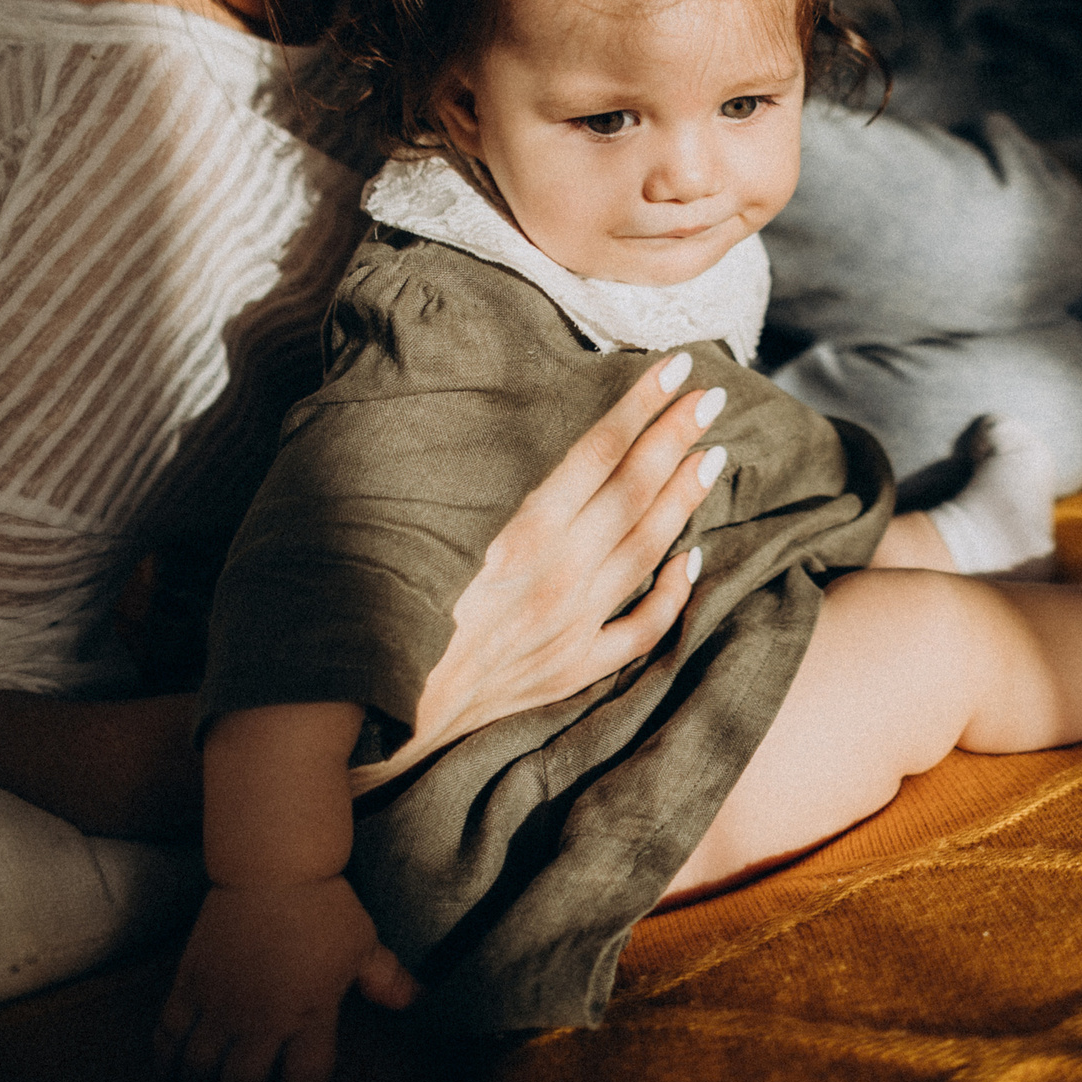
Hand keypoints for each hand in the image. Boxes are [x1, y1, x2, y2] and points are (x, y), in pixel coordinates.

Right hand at [158, 877, 414, 1081]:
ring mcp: (221, 1003)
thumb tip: (416, 1000)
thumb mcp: (363, 943)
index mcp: (309, 1016)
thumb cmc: (323, 905)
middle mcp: (261, 1019)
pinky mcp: (190, 983)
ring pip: (199, 1070)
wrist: (272, 866)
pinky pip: (167, 1034)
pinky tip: (172, 1065)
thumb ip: (385, 979)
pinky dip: (166, 1057)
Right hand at [376, 352, 723, 773]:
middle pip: (633, 492)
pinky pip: (639, 630)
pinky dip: (672, 595)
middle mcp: (557, 577)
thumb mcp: (411, 527)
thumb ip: (457, 478)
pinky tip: (693, 560)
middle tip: (713, 396)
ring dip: (683, 499)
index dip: (641, 407)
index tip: (676, 368)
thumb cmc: (375, 606)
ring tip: (713, 455)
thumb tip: (479, 419)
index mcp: (518, 534)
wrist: (367, 712)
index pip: (598, 453)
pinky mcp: (569, 670)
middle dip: (676, 438)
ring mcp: (571, 627)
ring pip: (646, 551)